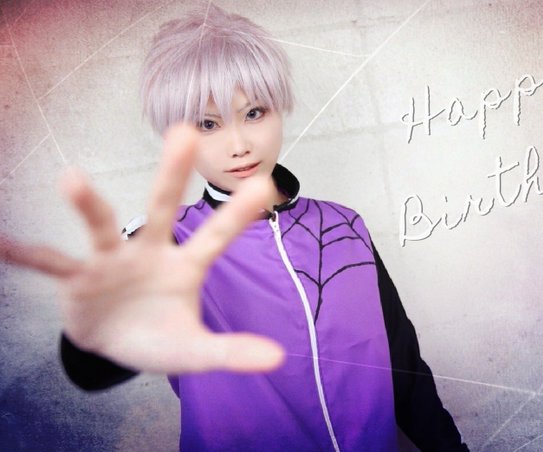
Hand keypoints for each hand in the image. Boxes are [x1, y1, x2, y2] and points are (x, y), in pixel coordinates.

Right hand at [0, 124, 284, 373]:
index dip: (238, 214)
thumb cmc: (160, 337)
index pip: (215, 237)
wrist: (116, 345)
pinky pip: (52, 264)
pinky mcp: (77, 279)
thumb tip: (279, 358)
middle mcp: (148, 252)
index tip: (266, 183)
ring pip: (101, 225)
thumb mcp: (195, 350)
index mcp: (183, 266)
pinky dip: (29, 256)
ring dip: (87, 204)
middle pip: (161, 208)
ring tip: (71, 178)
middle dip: (172, 174)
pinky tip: (6, 244)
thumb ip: (231, 350)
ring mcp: (110, 261)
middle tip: (184, 131)